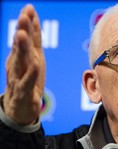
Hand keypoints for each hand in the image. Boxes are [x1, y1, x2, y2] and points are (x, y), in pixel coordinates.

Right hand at [3, 4, 45, 124]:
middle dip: (22, 31)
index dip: (28, 24)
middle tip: (23, 17)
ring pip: (20, 62)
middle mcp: (18, 64)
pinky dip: (31, 74)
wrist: (20, 106)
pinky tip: (35, 65)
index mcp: (23, 56)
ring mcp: (19, 78)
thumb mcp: (33, 57)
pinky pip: (27, 82)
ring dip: (21, 48)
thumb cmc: (27, 79)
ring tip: (22, 35)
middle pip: (21, 46)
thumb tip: (33, 16)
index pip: (26, 38)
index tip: (30, 8)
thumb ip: (34, 38)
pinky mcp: (23, 92)